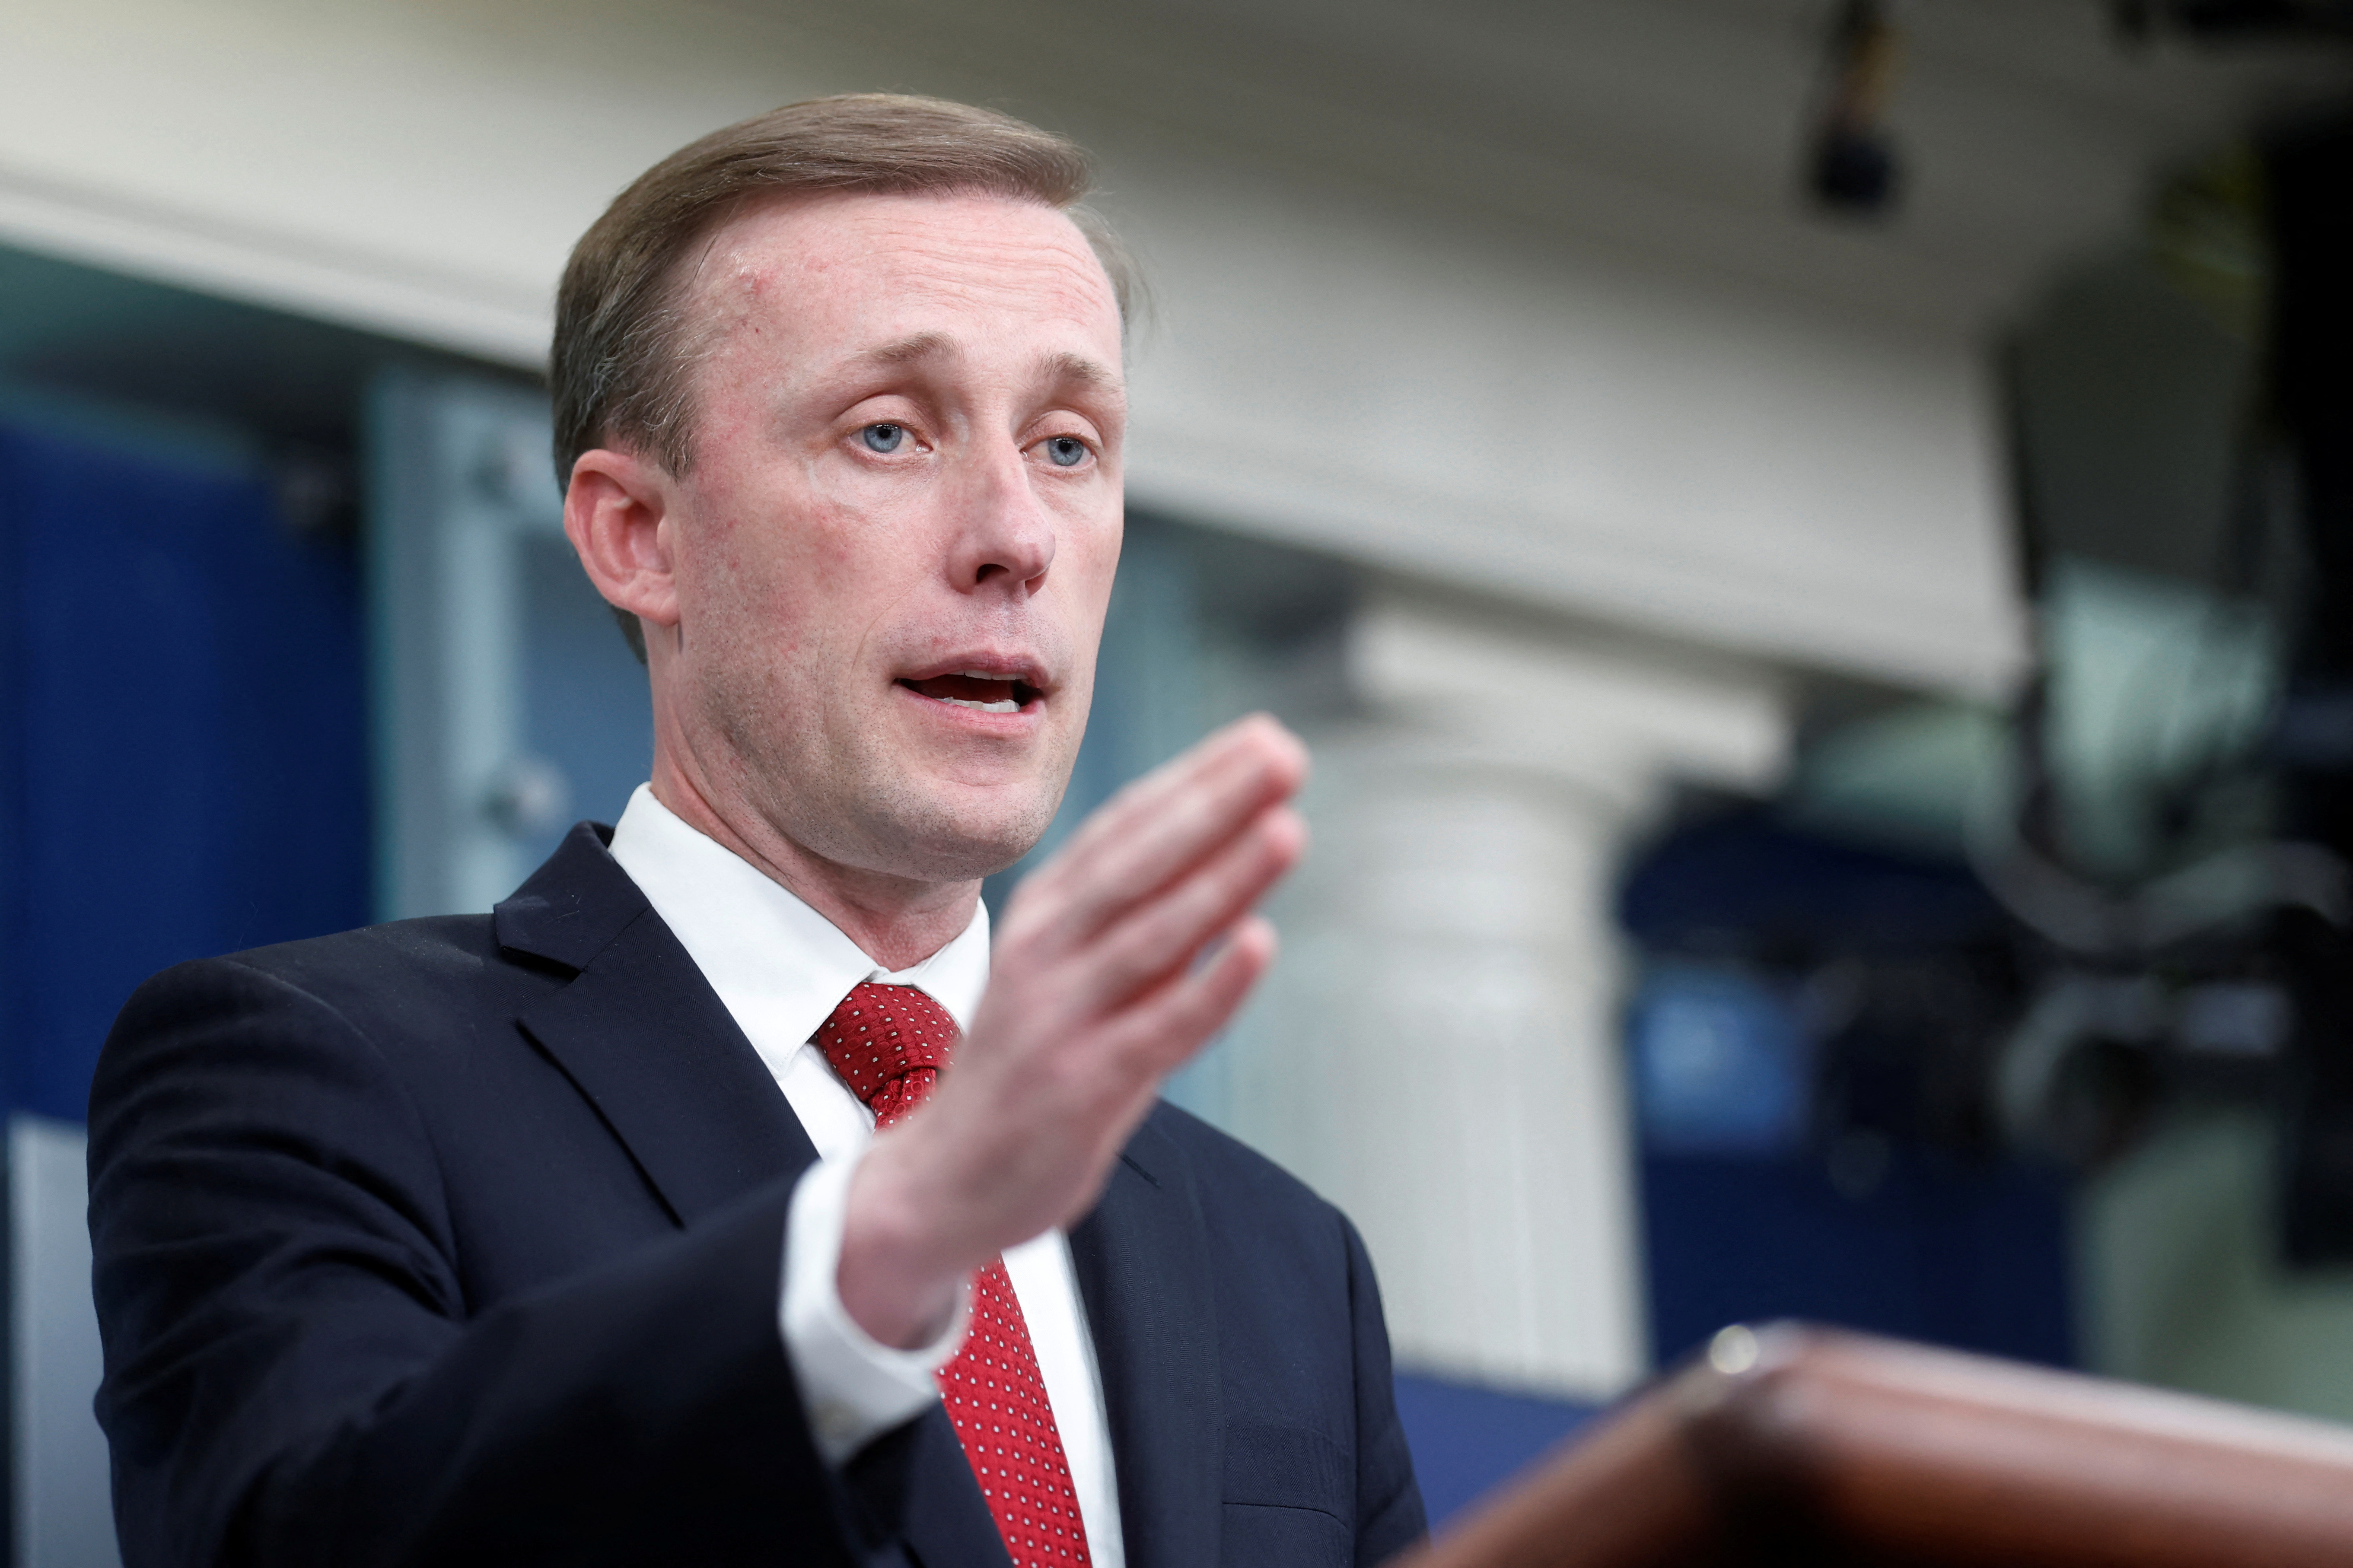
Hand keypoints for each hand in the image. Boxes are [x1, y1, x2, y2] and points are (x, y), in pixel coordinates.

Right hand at [837, 714, 1308, 1348]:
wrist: (944, 1180)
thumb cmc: (1029, 1064)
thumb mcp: (1072, 971)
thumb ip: (1140, 917)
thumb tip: (1230, 847)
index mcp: (1045, 914)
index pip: (1125, 829)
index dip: (1194, 779)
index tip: (1262, 734)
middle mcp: (1046, 952)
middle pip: (1139, 864)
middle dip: (1214, 803)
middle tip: (1284, 751)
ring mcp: (1061, 1018)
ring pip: (1154, 935)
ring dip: (1223, 880)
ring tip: (1287, 828)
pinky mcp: (1081, 1086)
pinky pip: (1159, 1029)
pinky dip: (1212, 987)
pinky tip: (1260, 943)